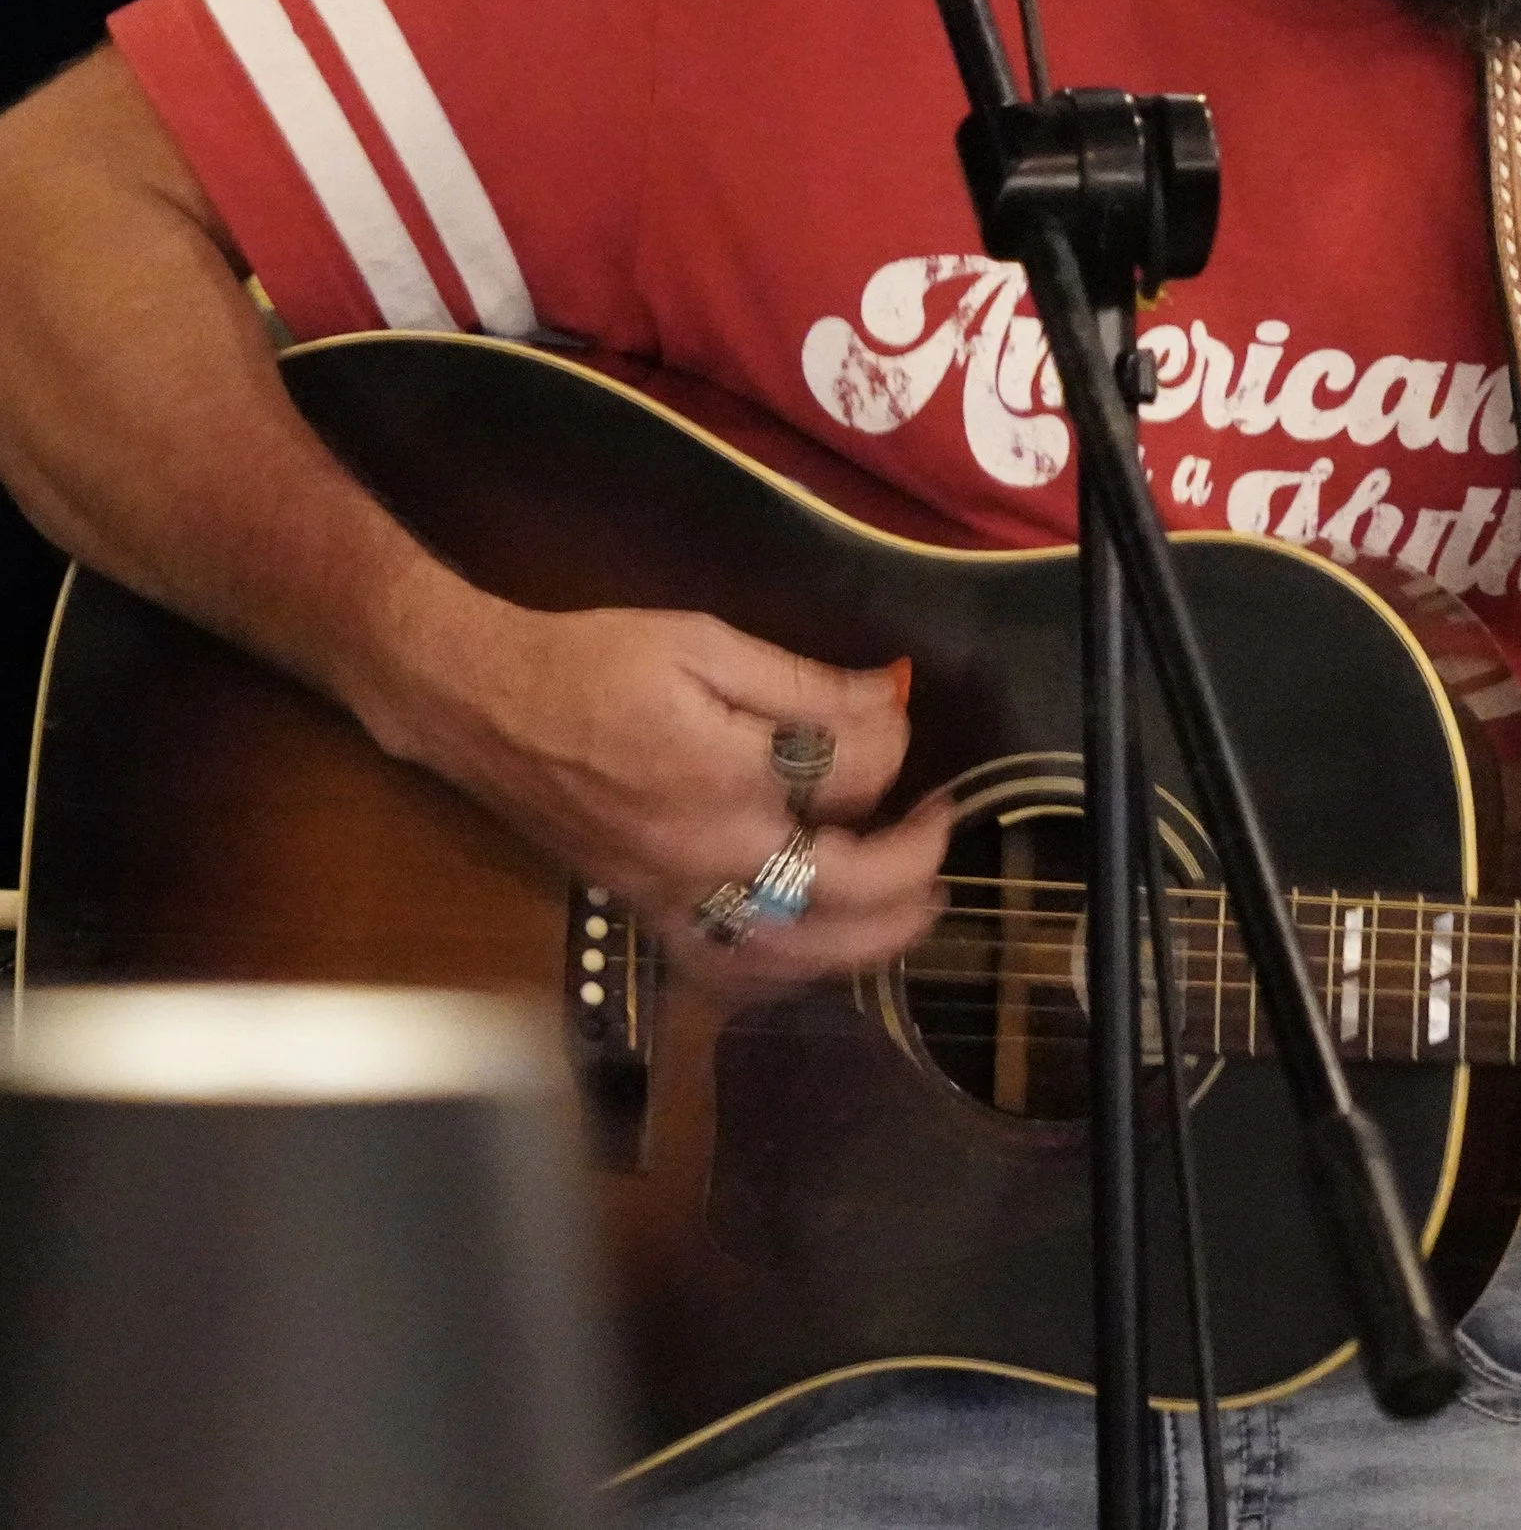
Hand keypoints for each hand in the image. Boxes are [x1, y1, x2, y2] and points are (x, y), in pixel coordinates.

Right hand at [361, 591, 949, 989]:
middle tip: (943, 829)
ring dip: (868, 941)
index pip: (853, 778)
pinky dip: (788, 974)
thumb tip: (887, 696)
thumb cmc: (591, 660)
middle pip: (843, 893)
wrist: (481, 704)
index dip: (894, 743)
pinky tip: (821, 947)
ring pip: (792, 956)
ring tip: (911, 907)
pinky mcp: (645, 914)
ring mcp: (673, 895)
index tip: (893, 712)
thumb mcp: (703, 641)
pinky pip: (729, 971)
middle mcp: (706, 851)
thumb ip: (802, 682)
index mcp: (726, 773)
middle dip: (913, 868)